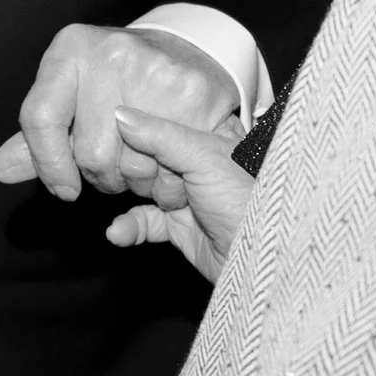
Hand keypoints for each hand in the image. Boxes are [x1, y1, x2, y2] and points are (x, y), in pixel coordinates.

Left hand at [0, 21, 240, 202]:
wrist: (186, 50)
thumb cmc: (117, 80)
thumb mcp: (72, 94)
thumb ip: (38, 136)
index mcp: (70, 49)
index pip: (39, 118)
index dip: (48, 164)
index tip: (64, 190)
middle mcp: (110, 53)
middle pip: (90, 151)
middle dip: (100, 176)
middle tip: (112, 171)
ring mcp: (156, 70)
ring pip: (133, 164)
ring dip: (134, 181)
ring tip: (140, 163)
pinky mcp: (194, 92)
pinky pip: (171, 163)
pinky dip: (167, 177)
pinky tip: (166, 163)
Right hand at [106, 105, 251, 285]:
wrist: (257, 260)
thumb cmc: (246, 203)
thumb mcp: (204, 157)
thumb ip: (161, 136)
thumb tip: (120, 115)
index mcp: (211, 133)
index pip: (162, 120)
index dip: (146, 132)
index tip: (134, 138)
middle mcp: (198, 161)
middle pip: (146, 154)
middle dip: (147, 171)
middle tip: (170, 179)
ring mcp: (187, 194)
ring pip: (143, 186)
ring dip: (138, 196)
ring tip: (162, 203)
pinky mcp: (178, 225)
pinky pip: (142, 222)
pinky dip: (129, 227)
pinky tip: (118, 232)